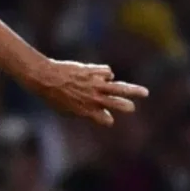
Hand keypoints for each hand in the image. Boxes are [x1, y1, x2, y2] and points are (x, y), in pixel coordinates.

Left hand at [32, 60, 148, 125]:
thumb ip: (85, 113)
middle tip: (131, 108)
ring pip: (120, 88)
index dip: (106, 119)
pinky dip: (106, 74)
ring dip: (133, 91)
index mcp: (86, 110)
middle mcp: (93, 98)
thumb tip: (105, 115)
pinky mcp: (93, 71)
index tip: (106, 118)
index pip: (105, 119)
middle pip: (117, 104)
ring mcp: (94, 84)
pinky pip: (108, 72)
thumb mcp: (66, 110)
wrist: (44, 76)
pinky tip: (100, 75)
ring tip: (145, 93)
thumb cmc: (52, 94)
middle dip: (126, 106)